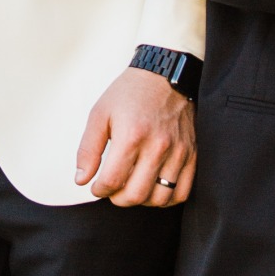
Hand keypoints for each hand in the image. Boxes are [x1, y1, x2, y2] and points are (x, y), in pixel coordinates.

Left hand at [76, 66, 195, 206]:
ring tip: (132, 187)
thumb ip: (88, 149)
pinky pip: (183, 191)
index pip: (113, 181)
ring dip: (142, 200)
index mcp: (131, 135)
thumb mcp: (100, 113)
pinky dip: (167, 198)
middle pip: (136, 194)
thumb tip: (81, 179)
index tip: (97, 187)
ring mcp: (178, 151)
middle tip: (113, 190)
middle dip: (118, 199)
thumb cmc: (131, 92)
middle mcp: (157, 146)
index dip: (100, 190)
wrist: (165, 74)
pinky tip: (154, 188)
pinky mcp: (192, 153)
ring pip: (160, 198)